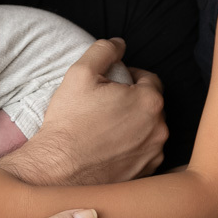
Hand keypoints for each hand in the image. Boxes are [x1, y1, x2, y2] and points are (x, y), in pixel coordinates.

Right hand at [4, 38, 166, 185]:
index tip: (111, 84)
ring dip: (134, 125)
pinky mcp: (145, 174)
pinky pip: (144, 153)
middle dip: (133, 101)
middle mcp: (159, 129)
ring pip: (150, 130)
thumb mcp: (80, 74)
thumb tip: (119, 43)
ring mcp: (154, 155)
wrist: (58, 170)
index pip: (150, 79)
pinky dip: (132, 148)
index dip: (130, 77)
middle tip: (106, 105)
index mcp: (149, 102)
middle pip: (151, 105)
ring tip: (106, 128)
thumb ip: (103, 51)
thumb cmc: (69, 122)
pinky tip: (109, 148)